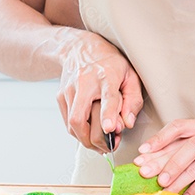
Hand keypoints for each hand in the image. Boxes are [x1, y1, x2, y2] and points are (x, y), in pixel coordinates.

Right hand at [55, 30, 143, 151]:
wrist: (78, 48)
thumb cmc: (108, 63)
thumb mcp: (130, 75)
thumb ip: (133, 100)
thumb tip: (127, 123)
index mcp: (105, 75)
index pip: (107, 96)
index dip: (108, 114)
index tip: (110, 128)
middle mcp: (84, 82)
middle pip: (80, 118)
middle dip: (94, 140)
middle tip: (109, 146)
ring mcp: (69, 90)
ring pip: (72, 125)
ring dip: (87, 140)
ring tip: (101, 143)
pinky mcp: (60, 96)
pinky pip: (68, 123)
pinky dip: (79, 133)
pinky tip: (90, 132)